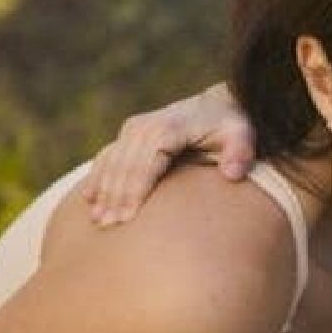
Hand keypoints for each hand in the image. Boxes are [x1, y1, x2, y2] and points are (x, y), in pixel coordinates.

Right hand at [81, 83, 257, 225]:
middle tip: (107, 227)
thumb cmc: (231, 127)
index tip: (128, 217)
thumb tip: (232, 174)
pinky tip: (88, 199)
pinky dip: (97, 177)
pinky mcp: (129, 134)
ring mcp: (134, 128)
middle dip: (115, 197)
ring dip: (102, 191)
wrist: (219, 106)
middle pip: (124, 166)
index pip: (146, 163)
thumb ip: (240, 154)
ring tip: (96, 220)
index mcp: (169, 128)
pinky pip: (107, 156)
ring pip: (112, 162)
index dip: (136, 190)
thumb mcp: (242, 136)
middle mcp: (146, 125)